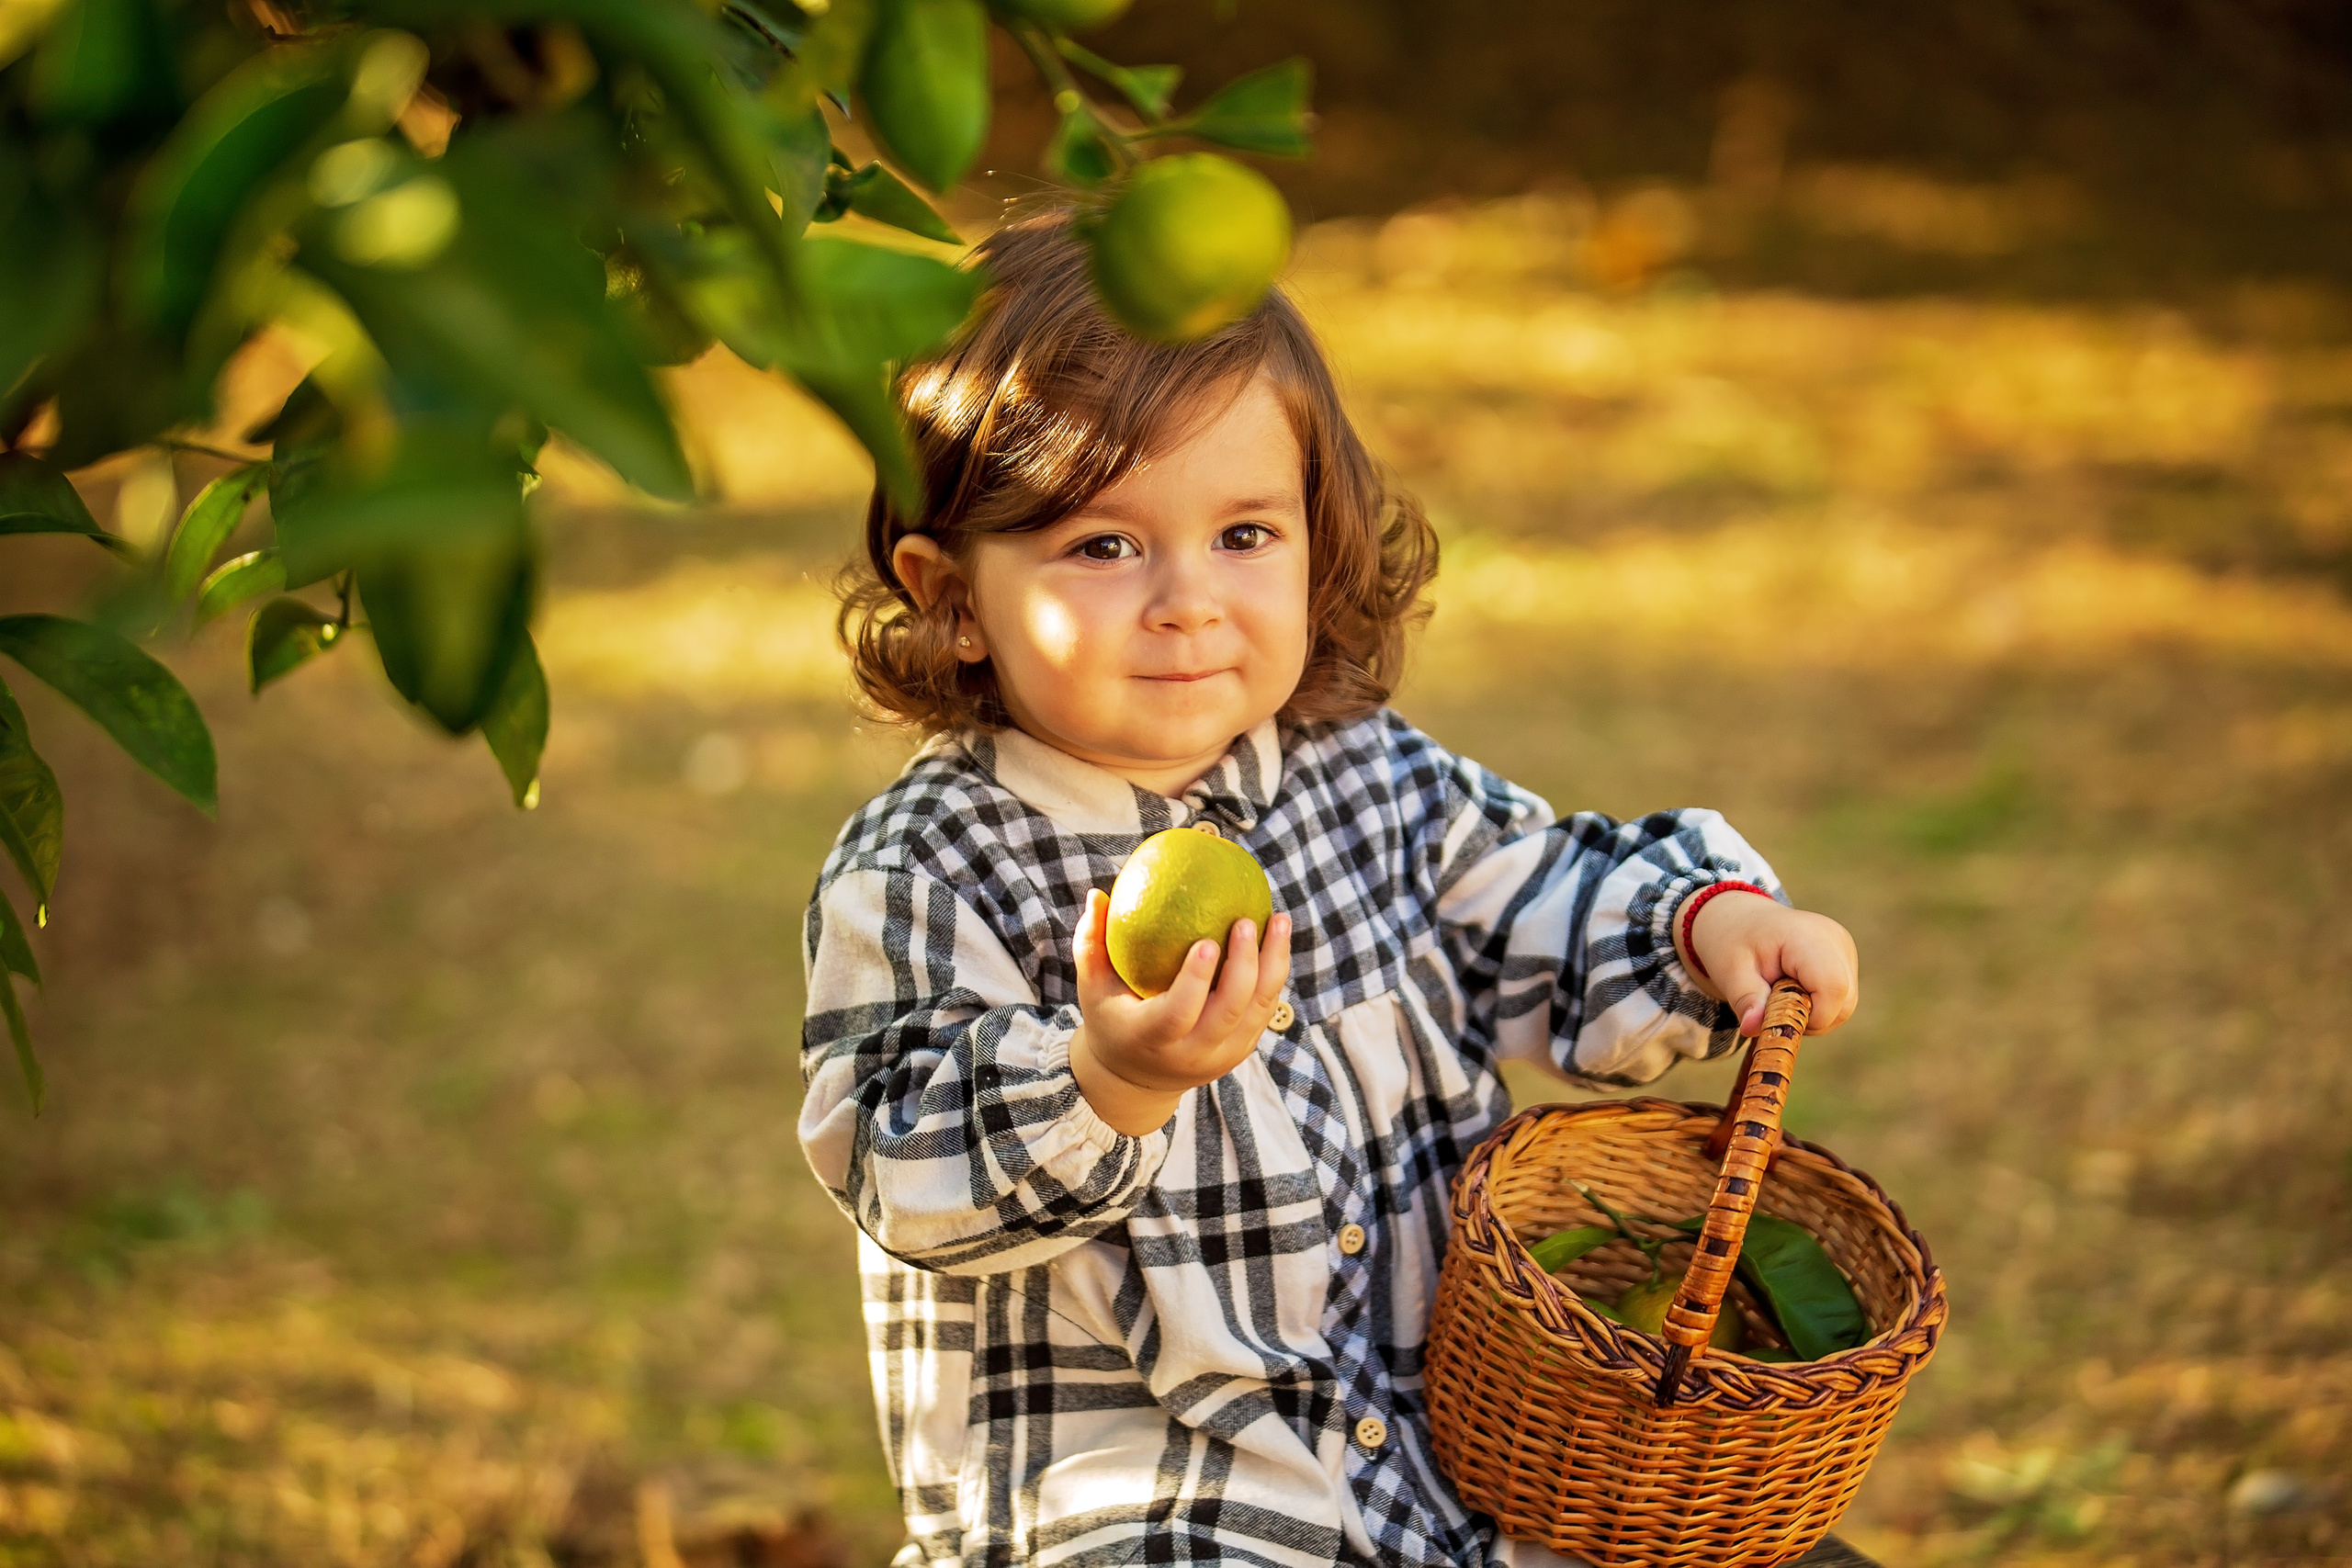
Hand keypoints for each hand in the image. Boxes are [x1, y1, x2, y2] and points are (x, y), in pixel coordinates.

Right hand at [1068, 888, 1293, 1136]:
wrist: (1136, 1079)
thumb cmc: (1111, 1018)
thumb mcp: (1092, 988)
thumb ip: (1090, 943)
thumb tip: (1096, 895)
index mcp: (1151, 1040)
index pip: (1179, 1013)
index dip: (1195, 981)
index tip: (1207, 941)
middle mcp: (1191, 1054)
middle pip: (1228, 1011)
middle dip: (1244, 966)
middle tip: (1246, 920)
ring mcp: (1221, 1056)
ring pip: (1257, 1011)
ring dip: (1273, 964)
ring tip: (1279, 919)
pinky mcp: (1241, 1051)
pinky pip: (1264, 1010)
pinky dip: (1274, 975)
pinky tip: (1278, 938)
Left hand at [1678, 891, 1859, 1036]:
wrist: (1741, 921)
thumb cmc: (1734, 943)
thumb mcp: (1730, 972)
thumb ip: (1746, 999)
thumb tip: (1753, 1028)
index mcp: (1806, 936)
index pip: (1832, 986)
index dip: (1811, 1015)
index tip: (1777, 1014)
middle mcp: (1835, 940)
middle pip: (1844, 1003)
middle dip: (1810, 1019)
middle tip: (1774, 1006)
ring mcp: (1845, 949)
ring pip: (1845, 1005)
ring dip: (1814, 1014)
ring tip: (1782, 995)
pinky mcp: (1847, 959)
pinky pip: (1843, 999)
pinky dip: (1819, 1006)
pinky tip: (1795, 990)